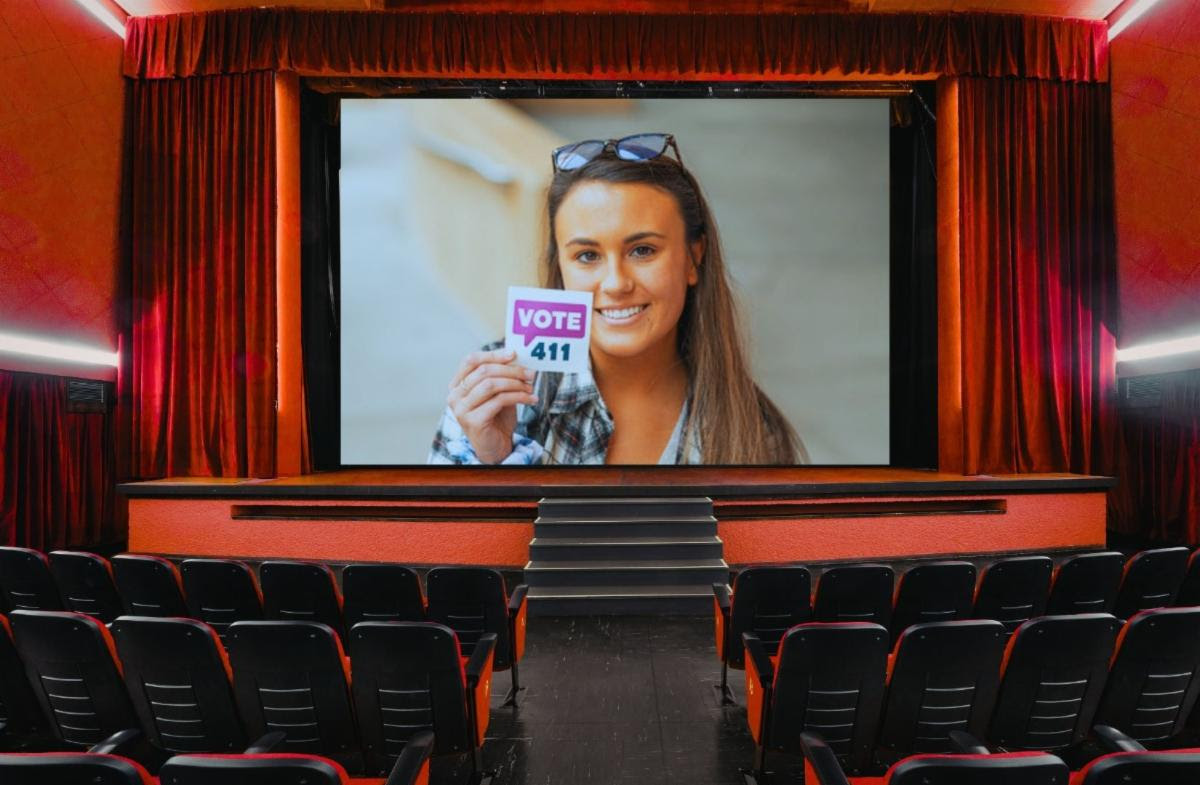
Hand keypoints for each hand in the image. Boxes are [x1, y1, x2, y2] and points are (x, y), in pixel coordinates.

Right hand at [447, 348, 537, 463]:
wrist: (495, 447)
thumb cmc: (496, 418)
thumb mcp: (498, 392)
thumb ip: (501, 376)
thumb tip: (517, 357)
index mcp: (457, 385)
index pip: (471, 360)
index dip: (493, 355)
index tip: (514, 354)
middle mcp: (455, 396)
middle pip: (483, 371)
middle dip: (511, 370)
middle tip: (530, 373)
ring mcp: (461, 409)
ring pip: (491, 384)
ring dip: (516, 383)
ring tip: (530, 387)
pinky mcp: (473, 421)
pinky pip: (499, 400)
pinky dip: (518, 397)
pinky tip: (530, 399)